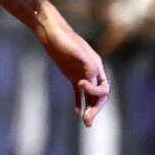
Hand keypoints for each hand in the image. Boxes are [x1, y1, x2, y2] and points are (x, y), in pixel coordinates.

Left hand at [37, 9, 109, 126]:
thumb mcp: (78, 51)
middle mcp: (92, 72)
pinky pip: (78, 93)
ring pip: (90, 96)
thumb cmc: (64, 39)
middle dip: (96, 109)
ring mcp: (81, 74)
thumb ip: (88, 66)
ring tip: (86, 122)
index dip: (94, 91)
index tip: (79, 84)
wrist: (50, 31)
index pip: (104, 88)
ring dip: (89, 108)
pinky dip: (79, 102)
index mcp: (96, 66)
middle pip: (100, 96)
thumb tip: (93, 81)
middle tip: (88, 122)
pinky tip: (77, 112)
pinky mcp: (70, 75)